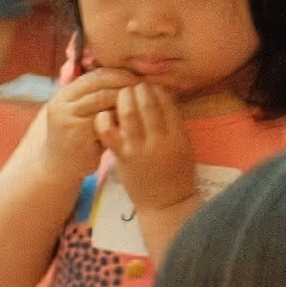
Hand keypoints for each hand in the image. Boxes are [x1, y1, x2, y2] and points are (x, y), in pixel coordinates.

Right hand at [36, 65, 133, 180]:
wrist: (61, 169)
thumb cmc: (81, 139)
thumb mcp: (86, 114)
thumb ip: (100, 97)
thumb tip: (133, 78)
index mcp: (65, 95)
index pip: (97, 74)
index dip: (120, 74)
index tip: (139, 79)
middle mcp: (61, 103)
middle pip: (100, 83)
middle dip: (124, 84)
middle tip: (144, 88)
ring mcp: (66, 118)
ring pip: (103, 98)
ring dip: (124, 99)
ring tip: (140, 103)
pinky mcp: (75, 133)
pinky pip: (104, 118)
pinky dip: (119, 116)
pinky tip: (132, 119)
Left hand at [99, 80, 195, 216]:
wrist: (165, 202)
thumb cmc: (175, 174)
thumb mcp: (183, 146)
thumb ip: (174, 125)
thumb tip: (163, 101)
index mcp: (178, 135)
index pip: (168, 103)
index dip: (157, 90)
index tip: (149, 83)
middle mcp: (160, 139)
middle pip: (149, 105)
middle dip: (139, 89)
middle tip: (132, 84)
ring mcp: (140, 148)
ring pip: (130, 115)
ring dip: (124, 99)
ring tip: (120, 93)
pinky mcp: (123, 157)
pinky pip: (110, 135)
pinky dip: (105, 121)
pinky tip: (103, 114)